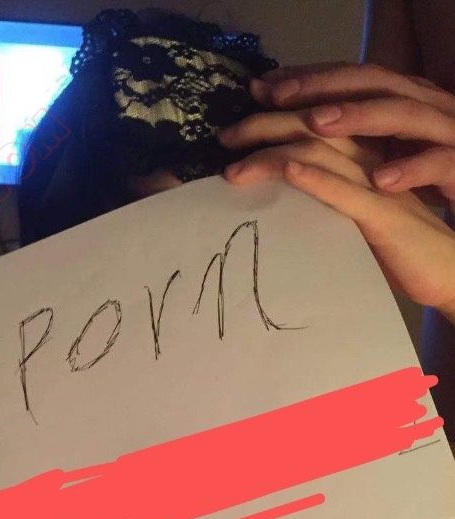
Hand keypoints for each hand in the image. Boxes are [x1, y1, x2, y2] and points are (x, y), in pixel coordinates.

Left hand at [218, 64, 454, 322]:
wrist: (443, 269)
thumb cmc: (393, 246)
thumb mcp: (350, 216)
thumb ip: (321, 200)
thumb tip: (275, 201)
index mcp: (361, 154)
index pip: (313, 119)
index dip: (275, 111)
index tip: (236, 121)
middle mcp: (368, 158)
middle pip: (310, 125)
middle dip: (262, 125)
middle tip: (223, 137)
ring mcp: (375, 184)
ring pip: (321, 151)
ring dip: (273, 151)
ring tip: (235, 166)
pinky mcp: (381, 215)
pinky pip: (345, 190)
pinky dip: (314, 178)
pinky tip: (287, 170)